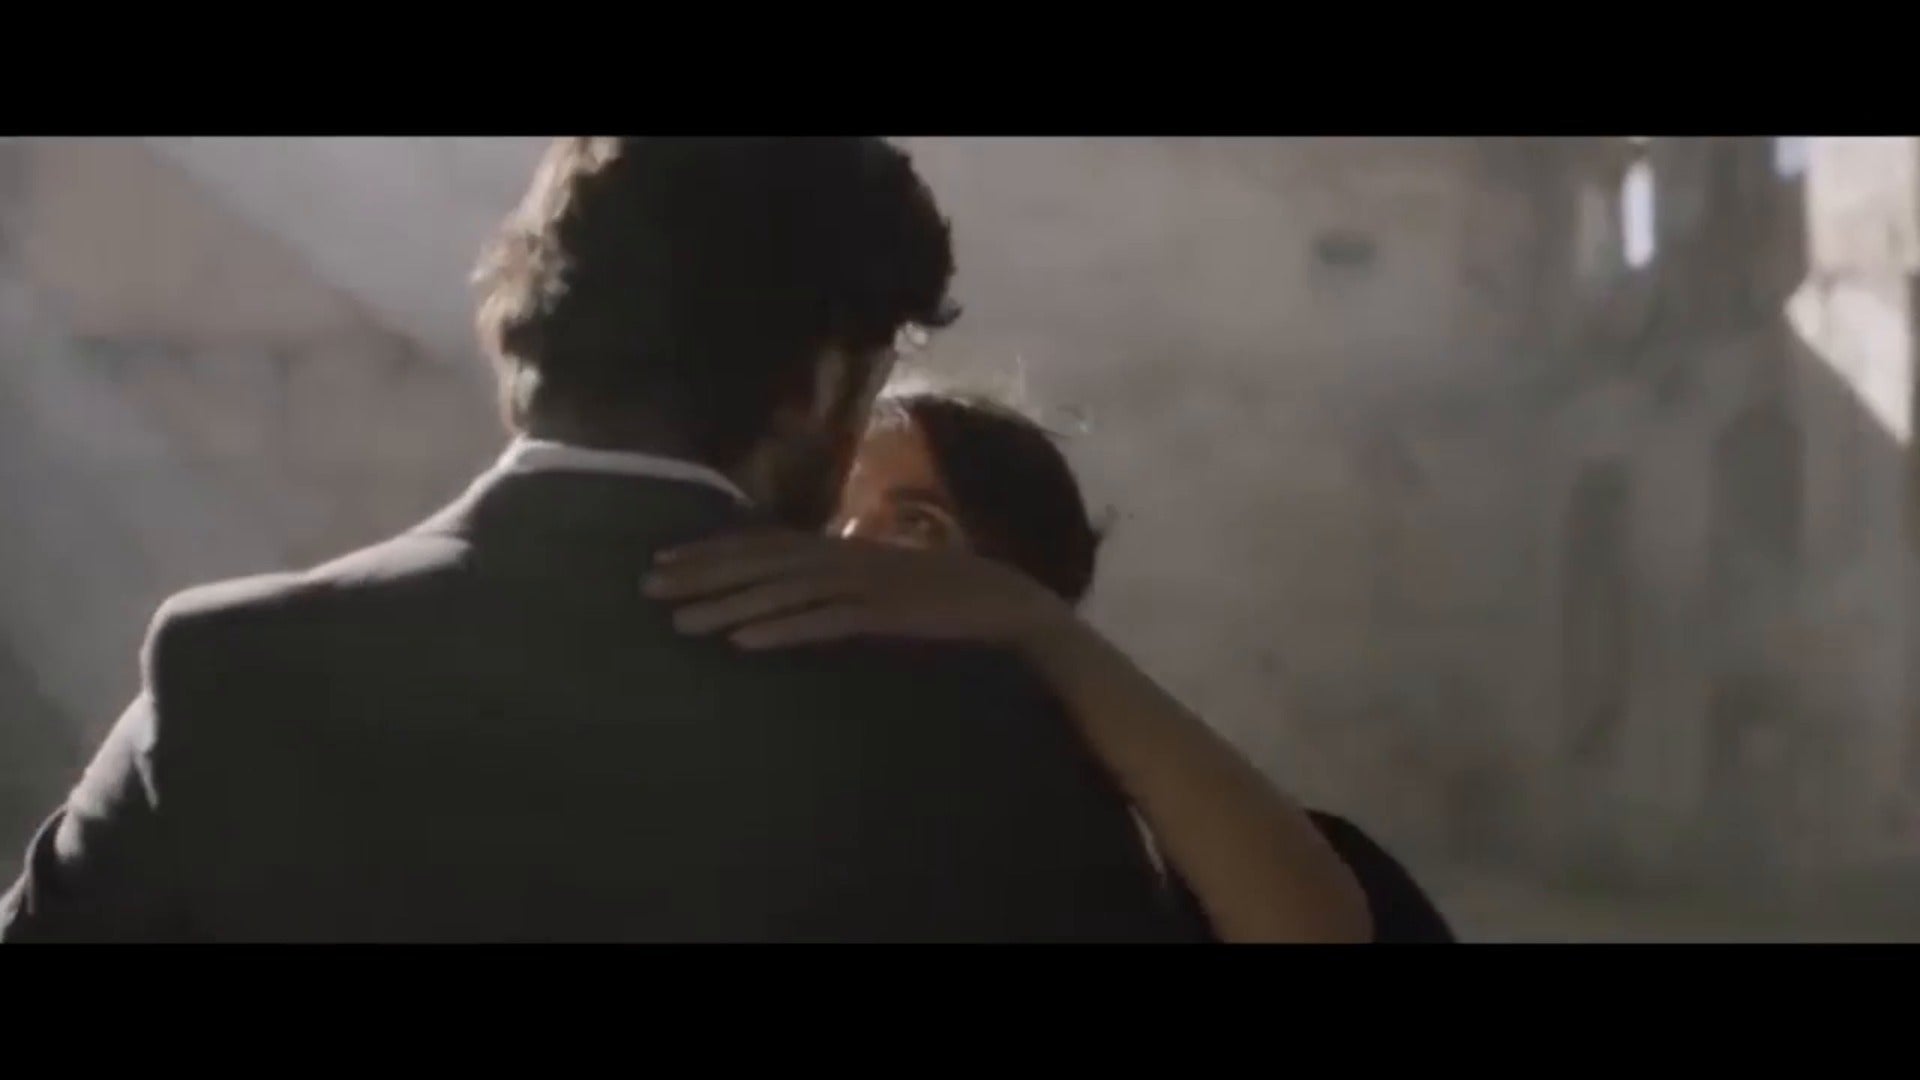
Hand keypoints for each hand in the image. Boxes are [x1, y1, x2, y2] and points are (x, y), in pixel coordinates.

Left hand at [643, 530, 1074, 651]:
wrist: (1009, 603)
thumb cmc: (948, 594)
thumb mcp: (883, 579)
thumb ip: (842, 578)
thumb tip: (800, 585)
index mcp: (842, 548)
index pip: (763, 543)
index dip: (711, 550)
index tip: (662, 559)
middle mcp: (844, 557)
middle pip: (759, 562)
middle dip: (701, 573)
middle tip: (646, 585)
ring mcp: (862, 584)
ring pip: (780, 592)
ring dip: (727, 606)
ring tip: (679, 622)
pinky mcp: (882, 615)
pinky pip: (821, 624)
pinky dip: (780, 631)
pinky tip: (742, 643)